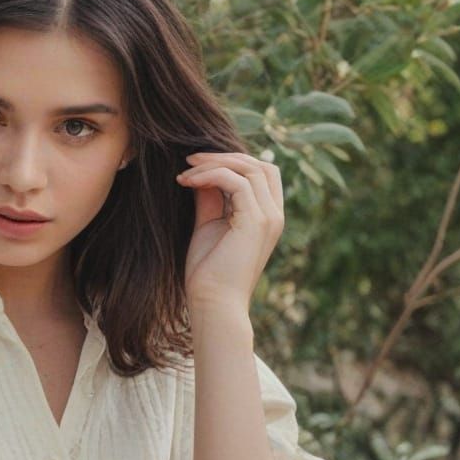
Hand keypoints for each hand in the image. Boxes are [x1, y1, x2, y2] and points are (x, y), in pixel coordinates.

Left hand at [176, 151, 283, 315]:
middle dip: (224, 156)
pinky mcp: (256, 221)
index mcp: (267, 217)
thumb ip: (210, 199)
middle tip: (190, 160)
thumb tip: (202, 173)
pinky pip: (236, 182)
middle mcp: (274, 215)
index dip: (232, 162)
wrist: (212, 303)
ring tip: (185, 172)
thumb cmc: (208, 273)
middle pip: (260, 165)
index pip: (262, 173)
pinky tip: (187, 182)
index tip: (197, 165)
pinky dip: (211, 176)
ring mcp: (269, 217)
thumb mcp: (208, 226)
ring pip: (248, 169)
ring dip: (213, 164)